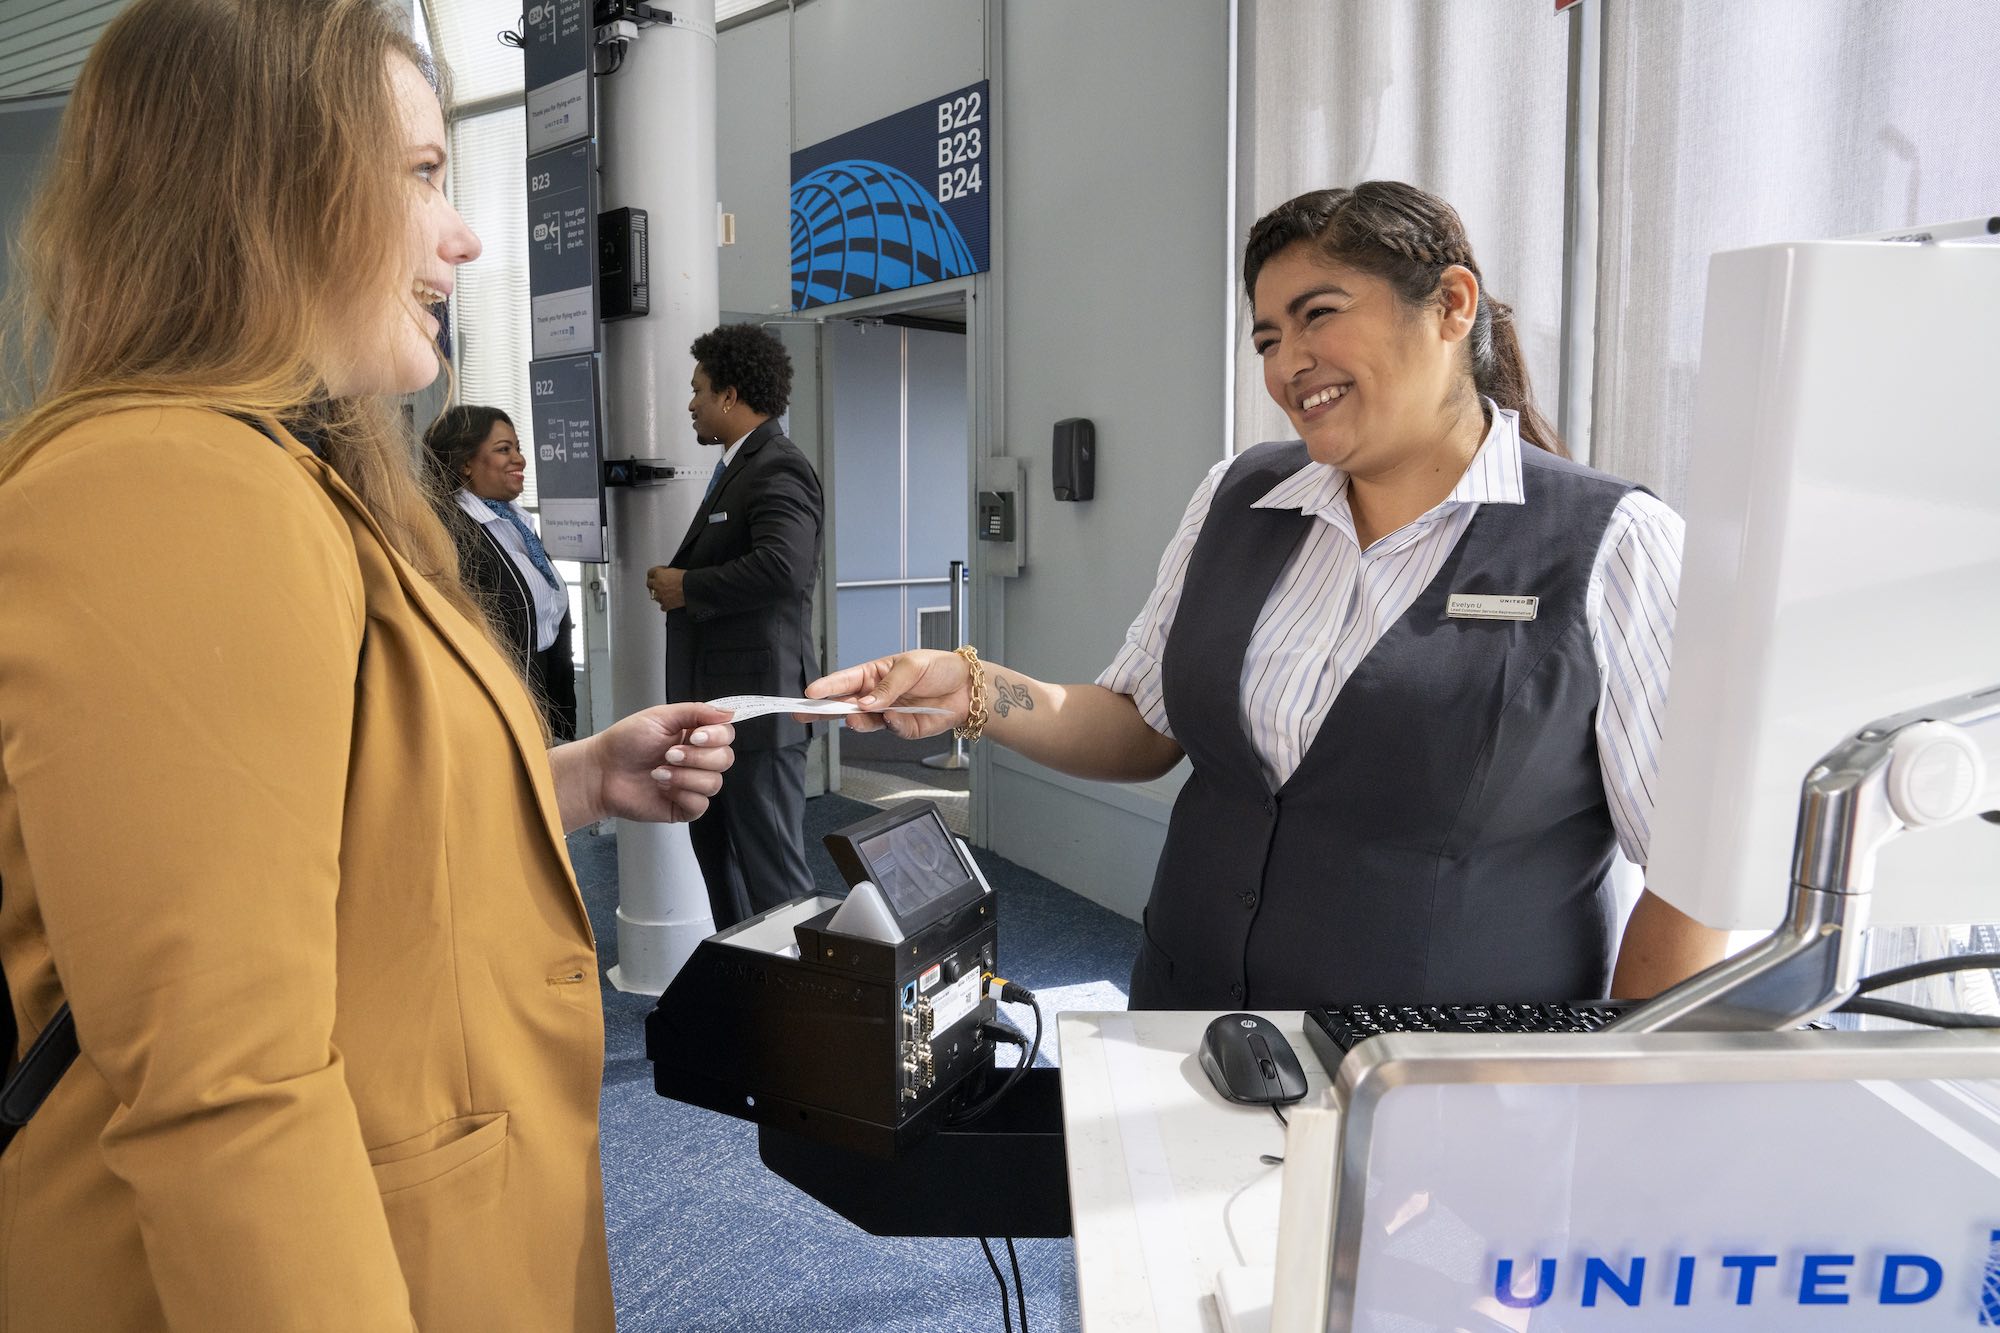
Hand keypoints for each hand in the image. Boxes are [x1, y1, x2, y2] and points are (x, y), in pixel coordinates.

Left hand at [579, 704, 734, 824]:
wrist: (602, 771)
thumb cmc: (626, 742)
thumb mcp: (661, 717)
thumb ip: (696, 711)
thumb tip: (729, 712)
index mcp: (695, 736)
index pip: (726, 735)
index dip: (716, 737)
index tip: (695, 736)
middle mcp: (698, 760)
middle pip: (725, 759)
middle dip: (697, 757)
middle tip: (669, 754)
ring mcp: (692, 784)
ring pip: (714, 783)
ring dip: (685, 776)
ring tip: (659, 772)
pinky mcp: (683, 807)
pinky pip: (701, 804)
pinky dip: (682, 794)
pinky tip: (663, 788)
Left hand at [645, 566, 685, 611]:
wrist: (692, 588)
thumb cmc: (686, 578)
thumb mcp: (674, 570)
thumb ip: (666, 573)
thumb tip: (666, 576)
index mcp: (659, 574)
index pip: (650, 572)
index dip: (654, 573)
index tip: (656, 574)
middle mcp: (657, 585)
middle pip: (649, 584)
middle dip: (653, 584)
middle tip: (658, 584)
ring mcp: (660, 596)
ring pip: (654, 596)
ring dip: (659, 595)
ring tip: (665, 594)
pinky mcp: (666, 604)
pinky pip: (662, 606)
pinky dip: (665, 605)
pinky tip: (669, 603)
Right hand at [805, 650, 968, 738]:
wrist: (968, 689)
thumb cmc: (940, 668)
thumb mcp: (913, 666)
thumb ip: (889, 686)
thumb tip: (867, 702)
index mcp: (875, 673)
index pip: (845, 679)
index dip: (827, 686)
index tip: (810, 692)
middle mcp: (877, 695)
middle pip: (845, 704)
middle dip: (824, 710)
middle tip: (804, 714)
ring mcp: (888, 713)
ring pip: (864, 721)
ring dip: (856, 721)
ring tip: (851, 718)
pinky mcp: (903, 728)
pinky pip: (891, 729)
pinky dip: (891, 724)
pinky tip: (894, 717)